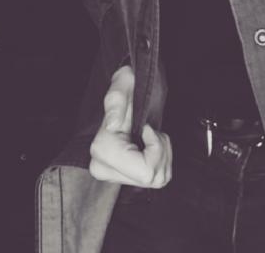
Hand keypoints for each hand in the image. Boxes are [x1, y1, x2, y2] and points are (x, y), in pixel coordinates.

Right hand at [88, 65, 172, 187]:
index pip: (145, 172)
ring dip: (162, 153)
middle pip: (151, 178)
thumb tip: (113, 125)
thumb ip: (117, 101)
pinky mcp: (125, 177)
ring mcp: (114, 175)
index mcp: (102, 150)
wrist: (130, 92)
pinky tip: (150, 143)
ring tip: (151, 134)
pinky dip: (161, 158)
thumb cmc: (128, 86)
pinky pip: (157, 178)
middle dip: (161, 151)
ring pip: (156, 179)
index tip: (147, 128)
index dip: (156, 148)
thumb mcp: (124, 83)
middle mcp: (104, 168)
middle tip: (151, 129)